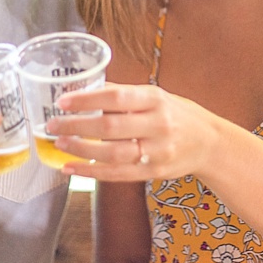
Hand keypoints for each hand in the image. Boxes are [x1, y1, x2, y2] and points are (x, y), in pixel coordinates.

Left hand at [46, 83, 221, 180]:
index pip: (117, 97)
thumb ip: (123, 94)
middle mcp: (158, 124)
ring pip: (113, 153)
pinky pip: (119, 174)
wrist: (210, 143)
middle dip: (77, 126)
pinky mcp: (155, 172)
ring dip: (82, 150)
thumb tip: (84, 88)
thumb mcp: (155, 96)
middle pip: (111, 126)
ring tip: (59, 145)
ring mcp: (158, 151)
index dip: (87, 99)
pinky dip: (92, 172)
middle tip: (52, 125)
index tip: (62, 101)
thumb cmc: (176, 114)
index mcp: (155, 99)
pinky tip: (71, 168)